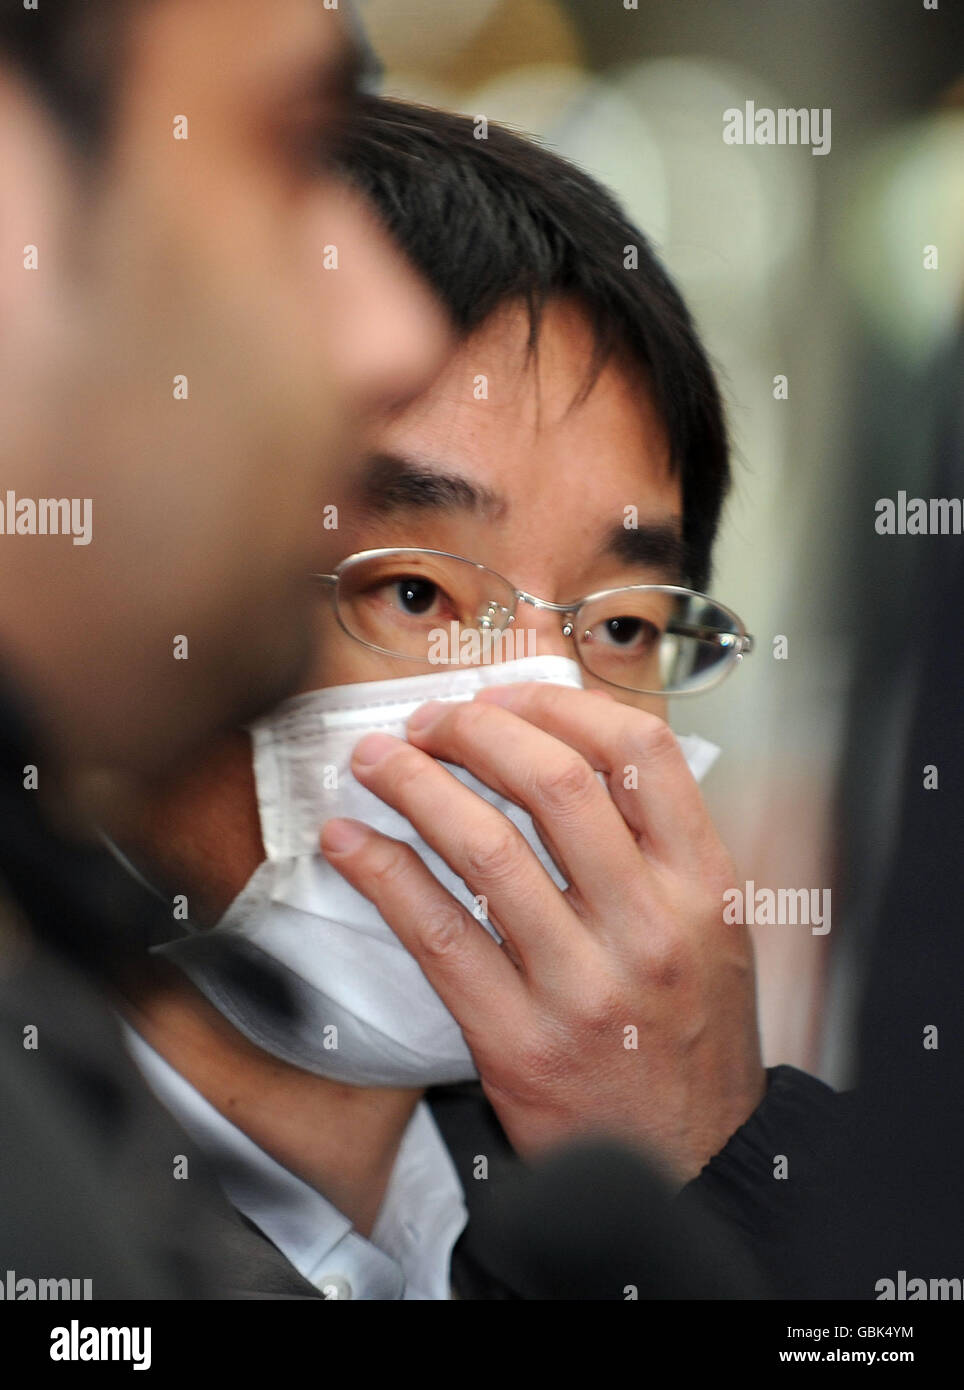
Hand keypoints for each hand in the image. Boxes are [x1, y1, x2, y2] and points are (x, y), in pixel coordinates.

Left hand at [319, 682, 765, 1182]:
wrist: (691, 1166)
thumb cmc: (688, 1038)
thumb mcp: (709, 930)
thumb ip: (653, 845)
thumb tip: (561, 747)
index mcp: (706, 887)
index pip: (639, 752)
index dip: (559, 705)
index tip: (503, 698)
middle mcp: (652, 927)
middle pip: (553, 782)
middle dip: (473, 730)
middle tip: (426, 722)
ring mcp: (584, 987)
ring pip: (485, 848)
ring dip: (413, 785)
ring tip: (374, 761)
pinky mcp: (519, 1042)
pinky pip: (437, 934)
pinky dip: (383, 873)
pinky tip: (350, 842)